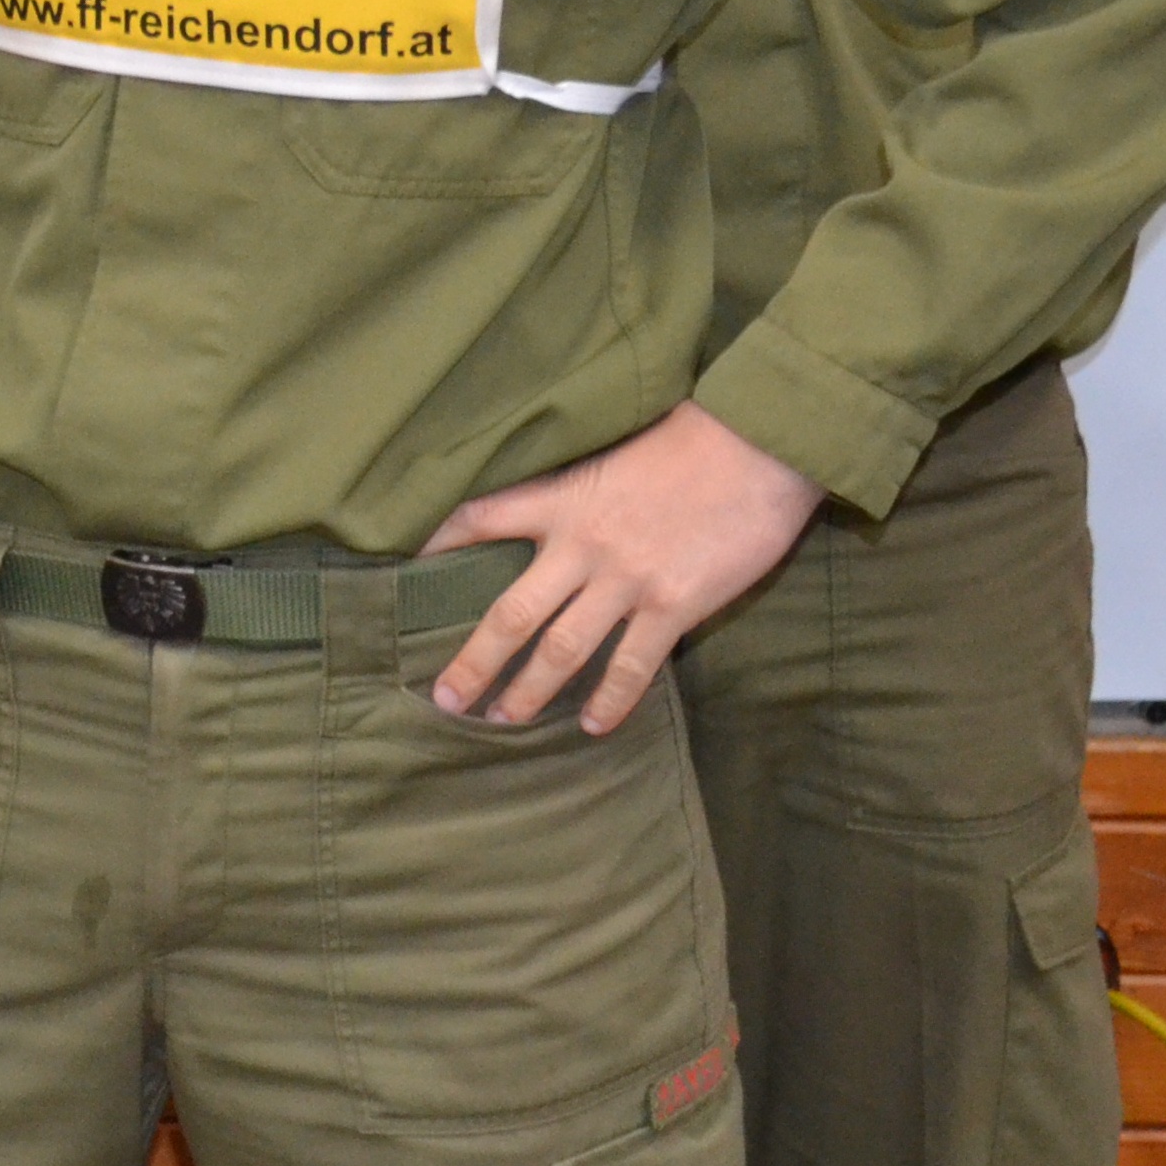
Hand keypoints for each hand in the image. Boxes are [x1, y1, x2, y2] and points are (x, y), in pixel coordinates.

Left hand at [425, 402, 822, 733]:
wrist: (760, 447)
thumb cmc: (691, 440)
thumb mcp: (614, 453)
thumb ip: (580, 489)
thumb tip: (556, 515)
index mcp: (563, 499)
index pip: (479, 520)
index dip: (437, 545)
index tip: (405, 574)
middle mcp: (583, 545)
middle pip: (510, 613)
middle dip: (474, 661)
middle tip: (444, 699)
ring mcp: (627, 580)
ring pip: (563, 650)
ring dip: (529, 692)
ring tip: (502, 722)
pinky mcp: (674, 606)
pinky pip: (633, 666)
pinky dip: (611, 700)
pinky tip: (592, 725)